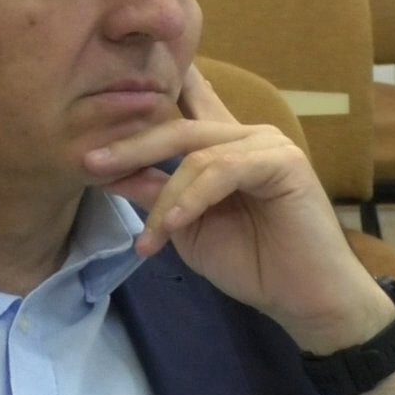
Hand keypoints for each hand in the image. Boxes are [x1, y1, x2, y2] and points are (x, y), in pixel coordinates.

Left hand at [83, 65, 394, 354]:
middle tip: (89, 163)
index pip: (185, 104)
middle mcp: (244, 134)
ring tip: (147, 238)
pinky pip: (223, 172)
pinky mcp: (283, 161)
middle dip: (130, 146)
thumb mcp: (187, 228)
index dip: (147, 95)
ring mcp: (266, 143)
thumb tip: (112, 172)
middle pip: (176, 128)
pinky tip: (172, 225)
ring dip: (163, 198)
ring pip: (196, 154)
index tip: (103, 97)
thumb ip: (157, 195)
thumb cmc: (251, 264)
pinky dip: (192, 199)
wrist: (304, 299)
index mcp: (222, 146)